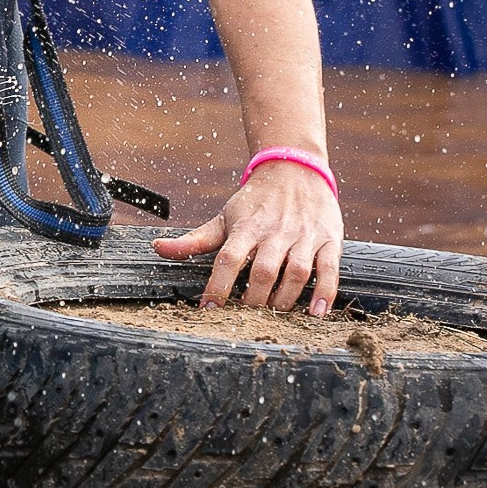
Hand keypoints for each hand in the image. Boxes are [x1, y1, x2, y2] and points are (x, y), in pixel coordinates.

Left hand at [152, 160, 343, 314]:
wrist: (294, 170)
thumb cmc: (255, 202)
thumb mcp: (224, 218)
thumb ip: (195, 240)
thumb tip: (157, 248)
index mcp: (246, 228)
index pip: (228, 258)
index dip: (217, 285)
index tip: (208, 309)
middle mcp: (275, 232)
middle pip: (263, 270)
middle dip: (254, 299)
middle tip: (247, 317)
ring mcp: (304, 236)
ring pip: (295, 272)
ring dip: (285, 299)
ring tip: (275, 315)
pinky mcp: (329, 239)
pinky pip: (329, 268)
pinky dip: (324, 292)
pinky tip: (317, 312)